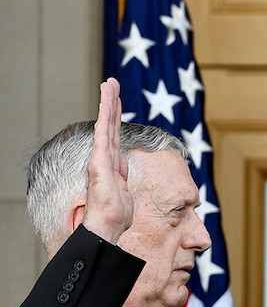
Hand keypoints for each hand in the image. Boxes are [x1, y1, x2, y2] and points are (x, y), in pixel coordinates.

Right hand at [82, 78, 134, 243]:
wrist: (108, 224)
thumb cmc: (117, 214)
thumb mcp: (126, 192)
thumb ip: (124, 176)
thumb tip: (124, 166)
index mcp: (113, 164)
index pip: (116, 136)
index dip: (117, 118)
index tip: (118, 102)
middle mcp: (105, 157)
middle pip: (110, 124)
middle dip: (111, 103)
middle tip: (112, 83)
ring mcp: (101, 156)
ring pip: (105, 123)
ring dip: (108, 102)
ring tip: (109, 83)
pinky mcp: (99, 158)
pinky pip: (103, 132)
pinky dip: (105, 115)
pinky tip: (106, 100)